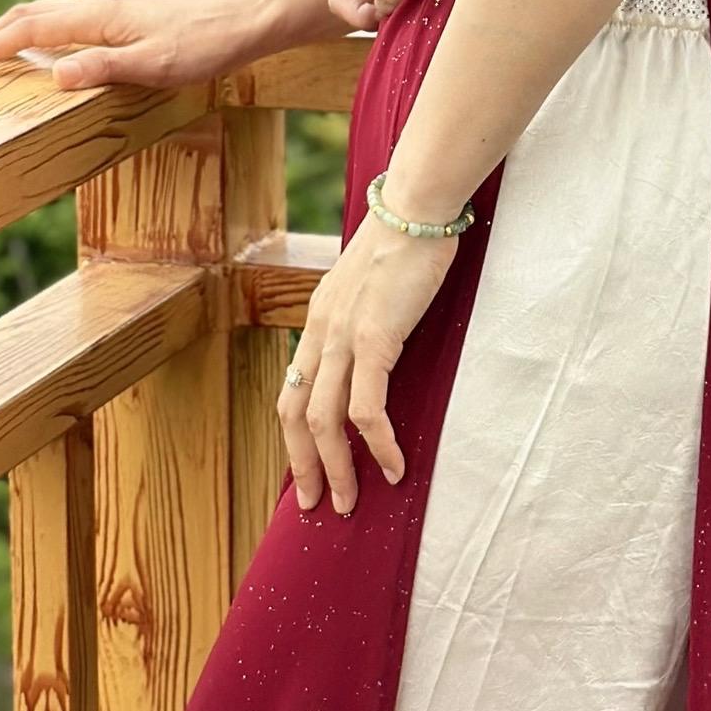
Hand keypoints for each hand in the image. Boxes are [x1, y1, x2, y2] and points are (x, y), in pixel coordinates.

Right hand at [0, 0, 261, 91]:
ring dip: (12, 34)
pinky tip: (47, 56)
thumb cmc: (204, 47)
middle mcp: (100, 9)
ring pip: (47, 16)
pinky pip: (67, 24)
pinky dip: (40, 36)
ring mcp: (112, 12)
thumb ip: (105, 69)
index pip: (29, 30)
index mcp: (99, 17)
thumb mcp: (155, 66)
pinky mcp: (124, 20)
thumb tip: (56, 76)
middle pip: (29, 15)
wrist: (244, 23)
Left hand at [278, 208, 457, 514]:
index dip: (295, 437)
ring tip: (351, 500)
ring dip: (336, 467)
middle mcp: (321, 331)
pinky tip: (394, 466)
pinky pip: (368, 407)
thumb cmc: (406, 240)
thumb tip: (379, 353)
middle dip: (304, 465)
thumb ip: (366, 319)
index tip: (307, 470)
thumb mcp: (372, 286)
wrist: (417, 206)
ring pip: (323, 419)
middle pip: (295, 413)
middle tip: (318, 504)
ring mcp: (344, 335)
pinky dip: (377, 444)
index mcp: (319, 319)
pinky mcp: (375, 337)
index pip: (292, 389)